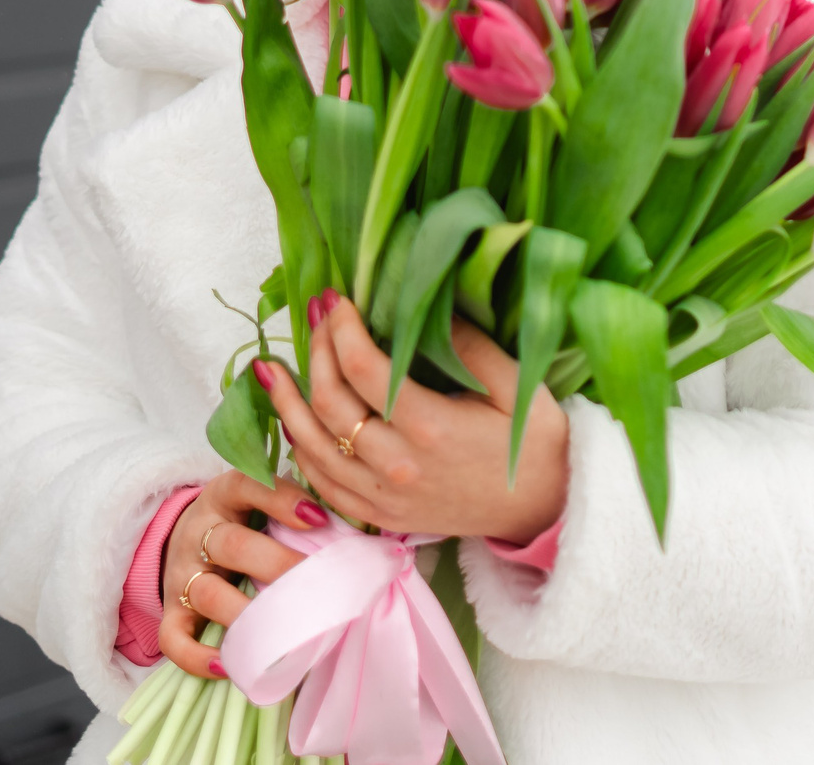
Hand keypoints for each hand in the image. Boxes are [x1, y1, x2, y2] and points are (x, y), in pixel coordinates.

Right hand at [157, 470, 323, 678]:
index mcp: (225, 496)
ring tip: (282, 632)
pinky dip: (197, 657)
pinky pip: (174, 638)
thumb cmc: (244, 522)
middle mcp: (198, 532)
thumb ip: (298, 508)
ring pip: (207, 592)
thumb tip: (362, 532)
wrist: (186, 540)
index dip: (281, 499)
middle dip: (277, 565)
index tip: (319, 519)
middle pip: (231, 545)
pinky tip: (229, 666)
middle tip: (318, 585)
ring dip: (246, 614)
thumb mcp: (261, 501)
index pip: (246, 486)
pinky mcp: (170, 611)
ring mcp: (181, 574)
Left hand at [260, 296, 567, 545]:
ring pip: (312, 446)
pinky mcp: (380, 515)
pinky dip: (301, 449)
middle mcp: (398, 464)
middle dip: (316, 351)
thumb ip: (472, 346)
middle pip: (329, 403)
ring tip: (270, 367)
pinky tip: (294, 421)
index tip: (335, 298)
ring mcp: (383, 495)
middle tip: (317, 316)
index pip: (363, 370)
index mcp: (431, 427)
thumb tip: (428, 306)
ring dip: (287, 403)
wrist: (543, 513)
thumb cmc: (534, 445)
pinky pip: (322, 483)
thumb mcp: (518, 387)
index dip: (341, 329)